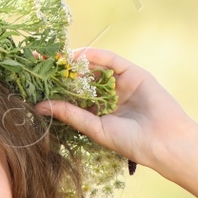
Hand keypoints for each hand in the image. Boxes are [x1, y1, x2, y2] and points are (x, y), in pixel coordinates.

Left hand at [33, 47, 197, 176]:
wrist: (163, 142)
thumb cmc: (131, 142)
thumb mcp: (95, 128)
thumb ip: (71, 114)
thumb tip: (40, 106)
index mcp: (100, 111)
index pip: (73, 95)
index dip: (55, 87)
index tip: (34, 80)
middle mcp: (110, 95)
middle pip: (82, 78)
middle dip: (62, 70)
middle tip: (39, 60)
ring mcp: (122, 83)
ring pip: (96, 68)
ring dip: (76, 61)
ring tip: (56, 56)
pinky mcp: (134, 73)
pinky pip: (112, 61)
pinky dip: (97, 56)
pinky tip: (80, 55)